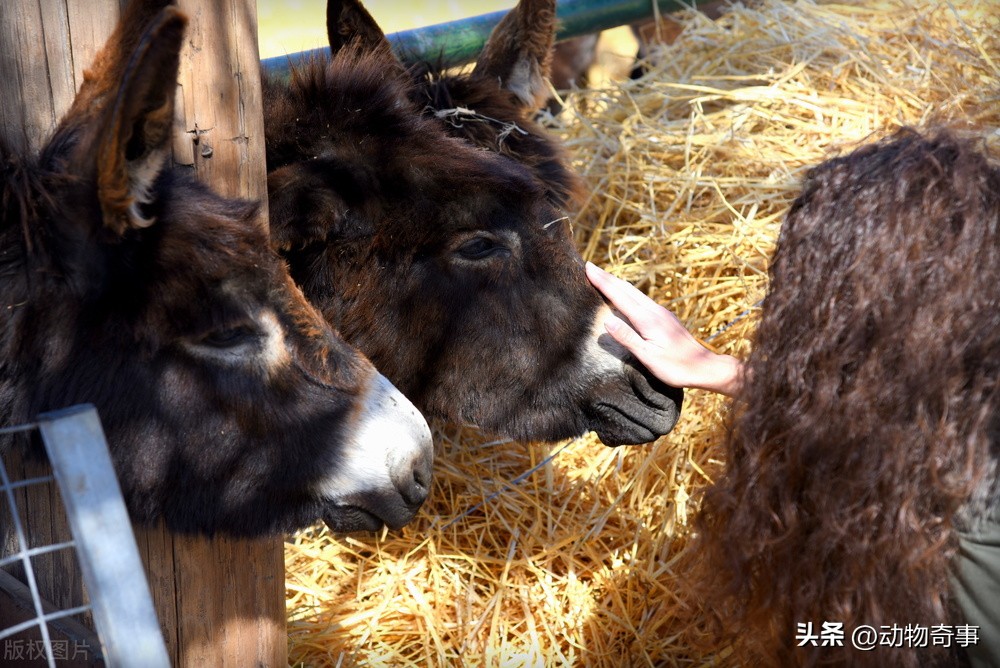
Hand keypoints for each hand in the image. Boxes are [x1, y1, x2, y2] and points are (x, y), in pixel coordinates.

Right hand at [585, 262, 742, 395]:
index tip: (587, 268)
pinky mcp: (665, 317)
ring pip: (635, 292)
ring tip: (603, 277)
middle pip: (626, 289)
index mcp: (647, 320)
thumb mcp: (649, 357)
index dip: (602, 282)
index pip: (619, 296)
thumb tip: (607, 320)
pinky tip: (626, 295)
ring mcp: (661, 313)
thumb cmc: (676, 367)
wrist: (705, 367)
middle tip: (590, 267)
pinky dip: (628, 292)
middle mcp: (654, 311)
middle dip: (607, 277)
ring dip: (617, 283)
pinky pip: (642, 298)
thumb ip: (628, 338)